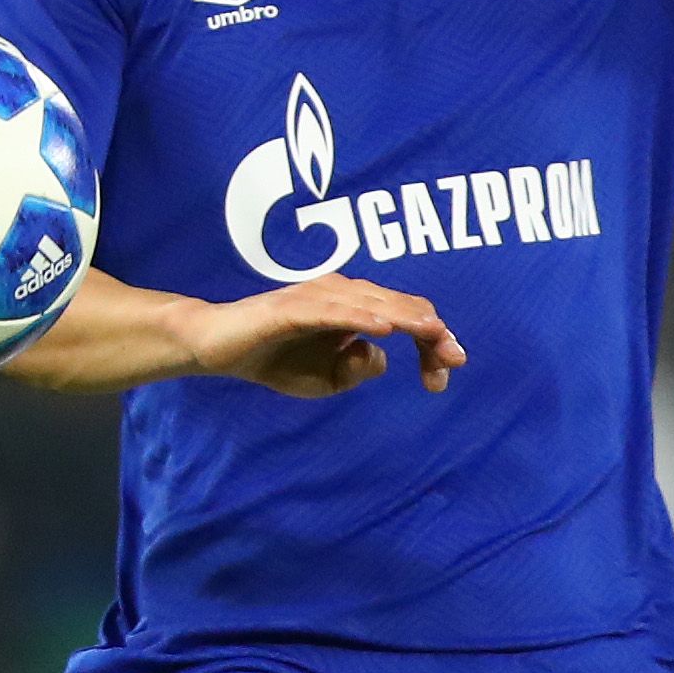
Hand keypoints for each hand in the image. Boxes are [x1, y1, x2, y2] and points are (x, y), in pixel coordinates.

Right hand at [188, 277, 465, 397]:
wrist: (219, 348)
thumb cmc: (275, 359)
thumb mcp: (327, 380)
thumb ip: (358, 369)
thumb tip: (380, 355)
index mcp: (356, 306)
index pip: (407, 314)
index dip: (433, 340)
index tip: (450, 370)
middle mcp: (342, 292)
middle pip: (400, 305)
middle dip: (431, 332)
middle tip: (454, 360)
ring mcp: (318, 296)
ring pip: (374, 302)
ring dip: (405, 318)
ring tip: (433, 333)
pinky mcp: (292, 307)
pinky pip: (333, 310)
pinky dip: (360, 316)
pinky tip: (384, 328)